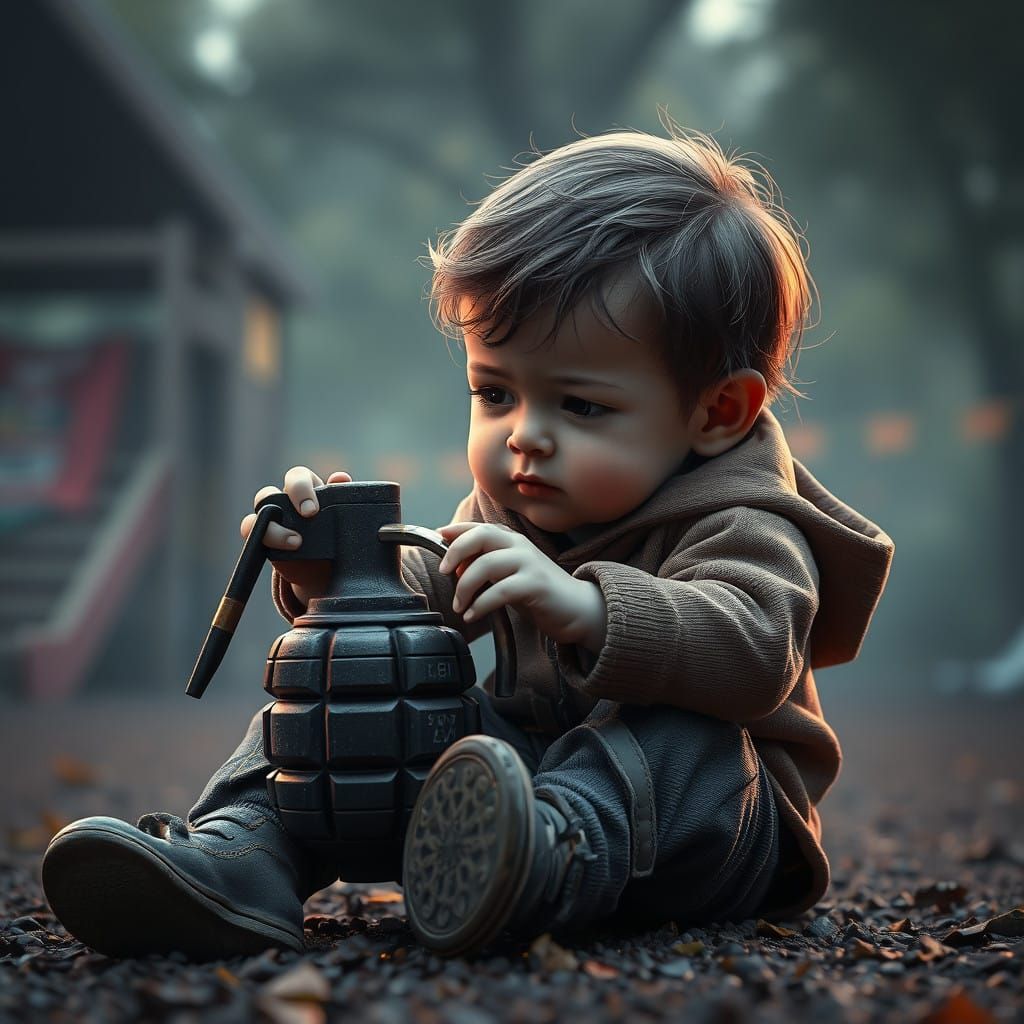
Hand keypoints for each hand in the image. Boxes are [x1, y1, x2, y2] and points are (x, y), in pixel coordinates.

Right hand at [240, 466, 352, 601]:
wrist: (326, 568)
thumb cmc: (334, 535)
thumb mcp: (341, 516)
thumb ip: (341, 495)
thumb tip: (340, 477)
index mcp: (305, 489)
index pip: (297, 477)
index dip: (302, 489)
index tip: (313, 510)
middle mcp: (283, 501)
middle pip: (270, 491)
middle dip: (282, 508)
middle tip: (308, 518)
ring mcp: (270, 520)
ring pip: (259, 513)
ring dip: (273, 528)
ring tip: (296, 543)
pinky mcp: (261, 538)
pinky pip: (250, 531)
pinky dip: (256, 536)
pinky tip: (274, 547)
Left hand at [437, 522, 606, 650]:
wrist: (578, 608)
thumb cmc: (538, 592)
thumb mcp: (509, 573)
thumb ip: (486, 564)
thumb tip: (454, 564)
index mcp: (512, 540)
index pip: (479, 527)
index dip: (456, 531)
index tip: (437, 538)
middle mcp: (520, 546)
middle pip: (481, 536)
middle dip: (456, 551)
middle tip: (444, 572)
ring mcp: (529, 564)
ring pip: (486, 565)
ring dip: (465, 587)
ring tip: (459, 606)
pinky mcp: (535, 585)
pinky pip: (499, 591)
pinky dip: (480, 604)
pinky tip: (473, 615)